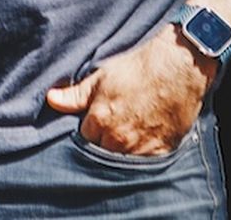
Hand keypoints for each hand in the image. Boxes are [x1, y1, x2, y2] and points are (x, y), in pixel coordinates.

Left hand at [44, 25, 212, 155]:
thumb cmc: (139, 68)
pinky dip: (140, 157)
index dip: (89, 129)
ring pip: (120, 160)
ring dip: (120, 152)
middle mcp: (118, 140)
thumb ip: (75, 94)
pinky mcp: (160, 152)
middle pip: (100, 152)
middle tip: (112, 128)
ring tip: (128, 135)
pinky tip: (143, 141)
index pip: (83, 138)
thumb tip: (50, 99)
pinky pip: (143, 165)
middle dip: (102, 143)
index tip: (95, 122)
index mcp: (99, 121)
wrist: (179, 67)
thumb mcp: (102, 77)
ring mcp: (140, 148)